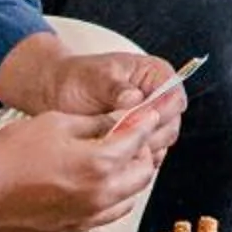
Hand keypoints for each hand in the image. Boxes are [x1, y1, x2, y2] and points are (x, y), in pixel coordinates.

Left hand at [0, 31, 185, 155]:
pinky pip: (146, 154)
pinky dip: (133, 158)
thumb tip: (133, 98)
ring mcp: (150, 120)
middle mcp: (159, 98)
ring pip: (161, 143)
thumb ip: (115, 87)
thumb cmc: (76, 78)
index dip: (160, 112)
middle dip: (148, 135)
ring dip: (140, 149)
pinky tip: (113, 157)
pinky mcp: (140, 138)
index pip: (174, 97)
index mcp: (156, 73)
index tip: (138, 122)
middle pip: (171, 124)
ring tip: (115, 149)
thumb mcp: (94, 78)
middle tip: (123, 141)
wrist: (57, 93)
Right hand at [0, 111, 166, 231]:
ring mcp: (84, 220)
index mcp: (99, 164)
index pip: (138, 142)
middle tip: (134, 142)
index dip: (146, 125)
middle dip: (144, 156)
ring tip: (114, 165)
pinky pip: (99, 218)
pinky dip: (103, 201)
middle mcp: (99, 196)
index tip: (149, 117)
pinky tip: (88, 188)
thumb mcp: (55, 123)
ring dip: (126, 182)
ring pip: (125, 202)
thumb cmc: (10, 154)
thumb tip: (117, 120)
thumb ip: (93, 123)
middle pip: (142, 176)